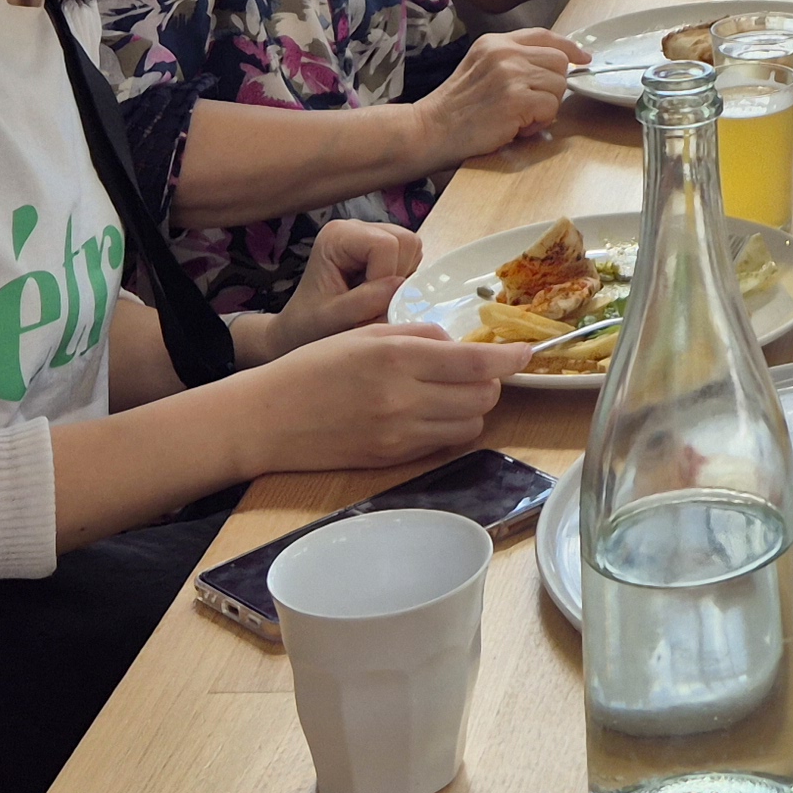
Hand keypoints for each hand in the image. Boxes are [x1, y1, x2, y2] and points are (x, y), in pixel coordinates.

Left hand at [240, 218, 421, 366]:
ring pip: (412, 249)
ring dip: (401, 280)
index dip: (385, 277)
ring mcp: (372, 236)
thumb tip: (401, 287)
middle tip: (374, 303)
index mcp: (338, 236)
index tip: (367, 306)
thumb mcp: (332, 318)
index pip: (385, 245)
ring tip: (374, 300)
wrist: (301, 330)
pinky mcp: (384, 250)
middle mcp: (356, 228)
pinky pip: (412, 260)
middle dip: (397, 278)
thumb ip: (365, 301)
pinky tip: (379, 295)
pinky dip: (403, 282)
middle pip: (405, 241)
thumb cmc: (309, 324)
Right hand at [251, 319, 530, 474]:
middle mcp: (404, 398)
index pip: (476, 361)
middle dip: (489, 381)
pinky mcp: (394, 460)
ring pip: (471, 425)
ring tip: (450, 392)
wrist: (268, 419)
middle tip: (475, 369)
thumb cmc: (312, 367)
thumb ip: (418, 335)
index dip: (509, 357)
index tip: (524, 352)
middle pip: (483, 396)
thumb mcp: (364, 333)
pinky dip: (449, 428)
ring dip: (472, 407)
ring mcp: (400, 434)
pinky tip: (429, 413)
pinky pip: (443, 444)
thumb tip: (458, 345)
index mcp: (397, 357)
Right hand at [415, 28, 588, 164]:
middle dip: (553, 87)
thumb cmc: (455, 108)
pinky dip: (539, 122)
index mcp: (495, 42)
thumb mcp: (480, 68)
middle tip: (530, 106)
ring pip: (559, 86)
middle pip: (559, 62)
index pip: (544, 35)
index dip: (569, 47)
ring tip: (517, 118)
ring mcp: (511, 74)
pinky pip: (551, 108)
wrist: (430, 130)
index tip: (583, 58)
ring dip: (545, 107)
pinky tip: (515, 127)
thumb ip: (513, 61)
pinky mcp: (517, 99)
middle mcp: (504, 52)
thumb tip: (556, 66)